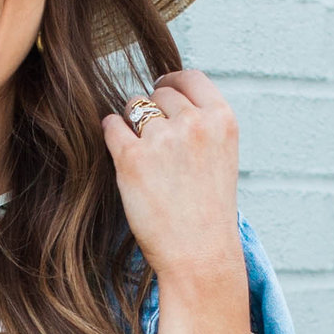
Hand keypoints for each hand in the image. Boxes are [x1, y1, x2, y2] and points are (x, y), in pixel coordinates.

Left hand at [101, 67, 245, 301]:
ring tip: (144, 159)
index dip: (172, 82)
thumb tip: (165, 93)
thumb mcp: (221, 157)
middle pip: (159, 93)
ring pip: (133, 108)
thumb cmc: (208, 212)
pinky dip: (112, 135)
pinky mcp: (131, 157)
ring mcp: (161, 138)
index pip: (190, 78)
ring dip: (133, 126)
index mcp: (222, 120)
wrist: (200, 255)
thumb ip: (201, 124)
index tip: (162, 91)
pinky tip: (121, 155)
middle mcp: (193, 123)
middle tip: (156, 145)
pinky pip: (111, 126)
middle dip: (153, 111)